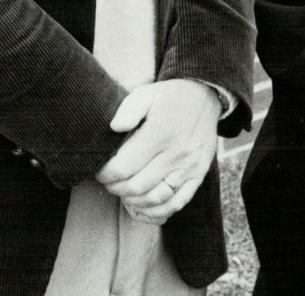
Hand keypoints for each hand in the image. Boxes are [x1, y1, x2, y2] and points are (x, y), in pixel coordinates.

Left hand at [95, 80, 220, 222]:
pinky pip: (177, 203)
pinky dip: (158, 212)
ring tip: (122, 192)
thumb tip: (114, 128)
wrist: (205, 97)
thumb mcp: (146, 93)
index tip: (99, 171)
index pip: (125, 166)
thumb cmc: (169, 97)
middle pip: (137, 186)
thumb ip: (128, 110)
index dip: (106, 174)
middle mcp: (175, 154)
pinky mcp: (198, 175)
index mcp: (159, 134)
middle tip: (108, 182)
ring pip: (155, 198)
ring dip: (133, 201)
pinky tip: (143, 208)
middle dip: (115, 188)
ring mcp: (188, 167)